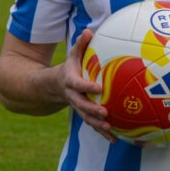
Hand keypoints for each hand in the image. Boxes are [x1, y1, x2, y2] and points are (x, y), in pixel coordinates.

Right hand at [63, 28, 116, 142]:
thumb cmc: (70, 67)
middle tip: (105, 112)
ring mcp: (78, 107)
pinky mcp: (83, 114)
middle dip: (92, 110)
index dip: (87, 86)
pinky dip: (102, 133)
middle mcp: (73, 96)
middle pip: (81, 105)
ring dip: (97, 124)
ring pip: (86, 118)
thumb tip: (88, 31)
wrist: (54, 86)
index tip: (98, 88)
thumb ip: (80, 44)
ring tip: (109, 128)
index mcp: (70, 81)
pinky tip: (114, 139)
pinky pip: (92, 125)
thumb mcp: (73, 55)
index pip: (78, 84)